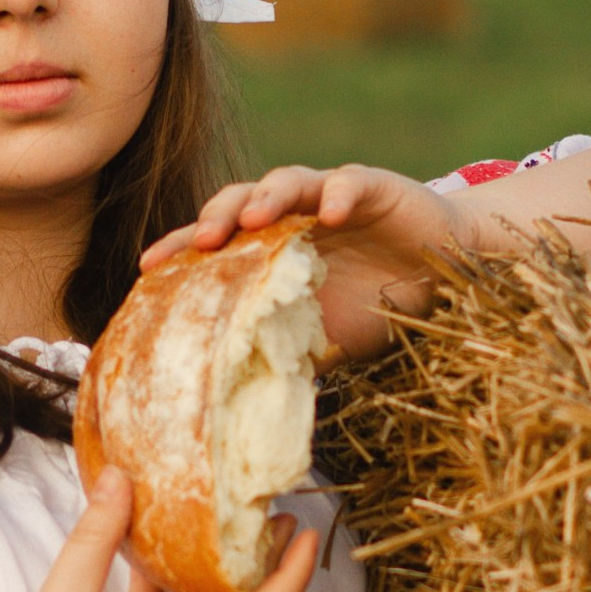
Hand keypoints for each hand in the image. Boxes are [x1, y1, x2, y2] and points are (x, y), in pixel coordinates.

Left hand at [141, 164, 468, 358]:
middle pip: (240, 203)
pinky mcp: (373, 186)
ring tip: (252, 218)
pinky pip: (349, 182)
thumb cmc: (374, 304)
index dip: (182, 251)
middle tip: (202, 241)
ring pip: (287, 182)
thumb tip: (246, 409)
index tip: (149, 267)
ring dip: (266, 198)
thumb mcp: (327, 340)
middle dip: (216, 217)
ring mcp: (329, 195)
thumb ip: (289, 359)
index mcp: (270, 248)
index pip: (217, 245)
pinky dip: (338, 194)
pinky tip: (330, 212)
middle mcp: (292, 216)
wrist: (441, 272)